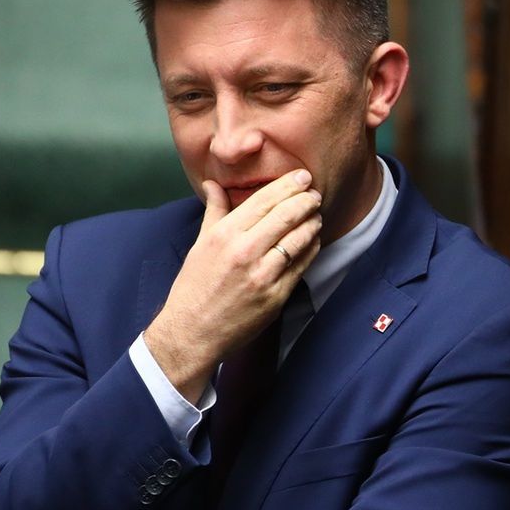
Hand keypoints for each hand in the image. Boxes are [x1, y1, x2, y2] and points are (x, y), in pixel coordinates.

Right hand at [144, 171, 322, 400]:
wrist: (193, 332)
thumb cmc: (195, 286)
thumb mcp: (200, 244)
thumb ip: (214, 211)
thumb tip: (214, 183)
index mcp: (225, 235)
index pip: (264, 201)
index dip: (288, 185)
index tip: (302, 177)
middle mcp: (245, 252)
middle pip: (286, 216)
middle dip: (306, 200)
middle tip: (315, 193)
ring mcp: (263, 275)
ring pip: (298, 239)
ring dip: (312, 223)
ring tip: (316, 214)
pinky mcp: (276, 296)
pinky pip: (301, 265)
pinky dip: (310, 248)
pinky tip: (312, 240)